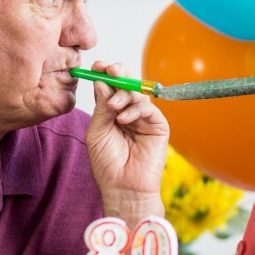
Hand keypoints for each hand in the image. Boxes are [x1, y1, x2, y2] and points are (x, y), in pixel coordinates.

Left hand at [84, 61, 168, 222]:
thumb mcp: (97, 132)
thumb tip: (101, 81)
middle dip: (118, 73)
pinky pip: (149, 108)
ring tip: (114, 107)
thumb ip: (101, 107)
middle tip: (110, 70)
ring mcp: (145, 118)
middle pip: (127, 84)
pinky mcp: (159, 126)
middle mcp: (129, 112)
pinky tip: (124, 119)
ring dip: (124, 94)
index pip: (110, 86)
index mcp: (112, 112)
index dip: (104, 73)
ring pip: (137, 93)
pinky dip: (135, 109)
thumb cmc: (107, 164)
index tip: (96, 66)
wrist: (123, 188)